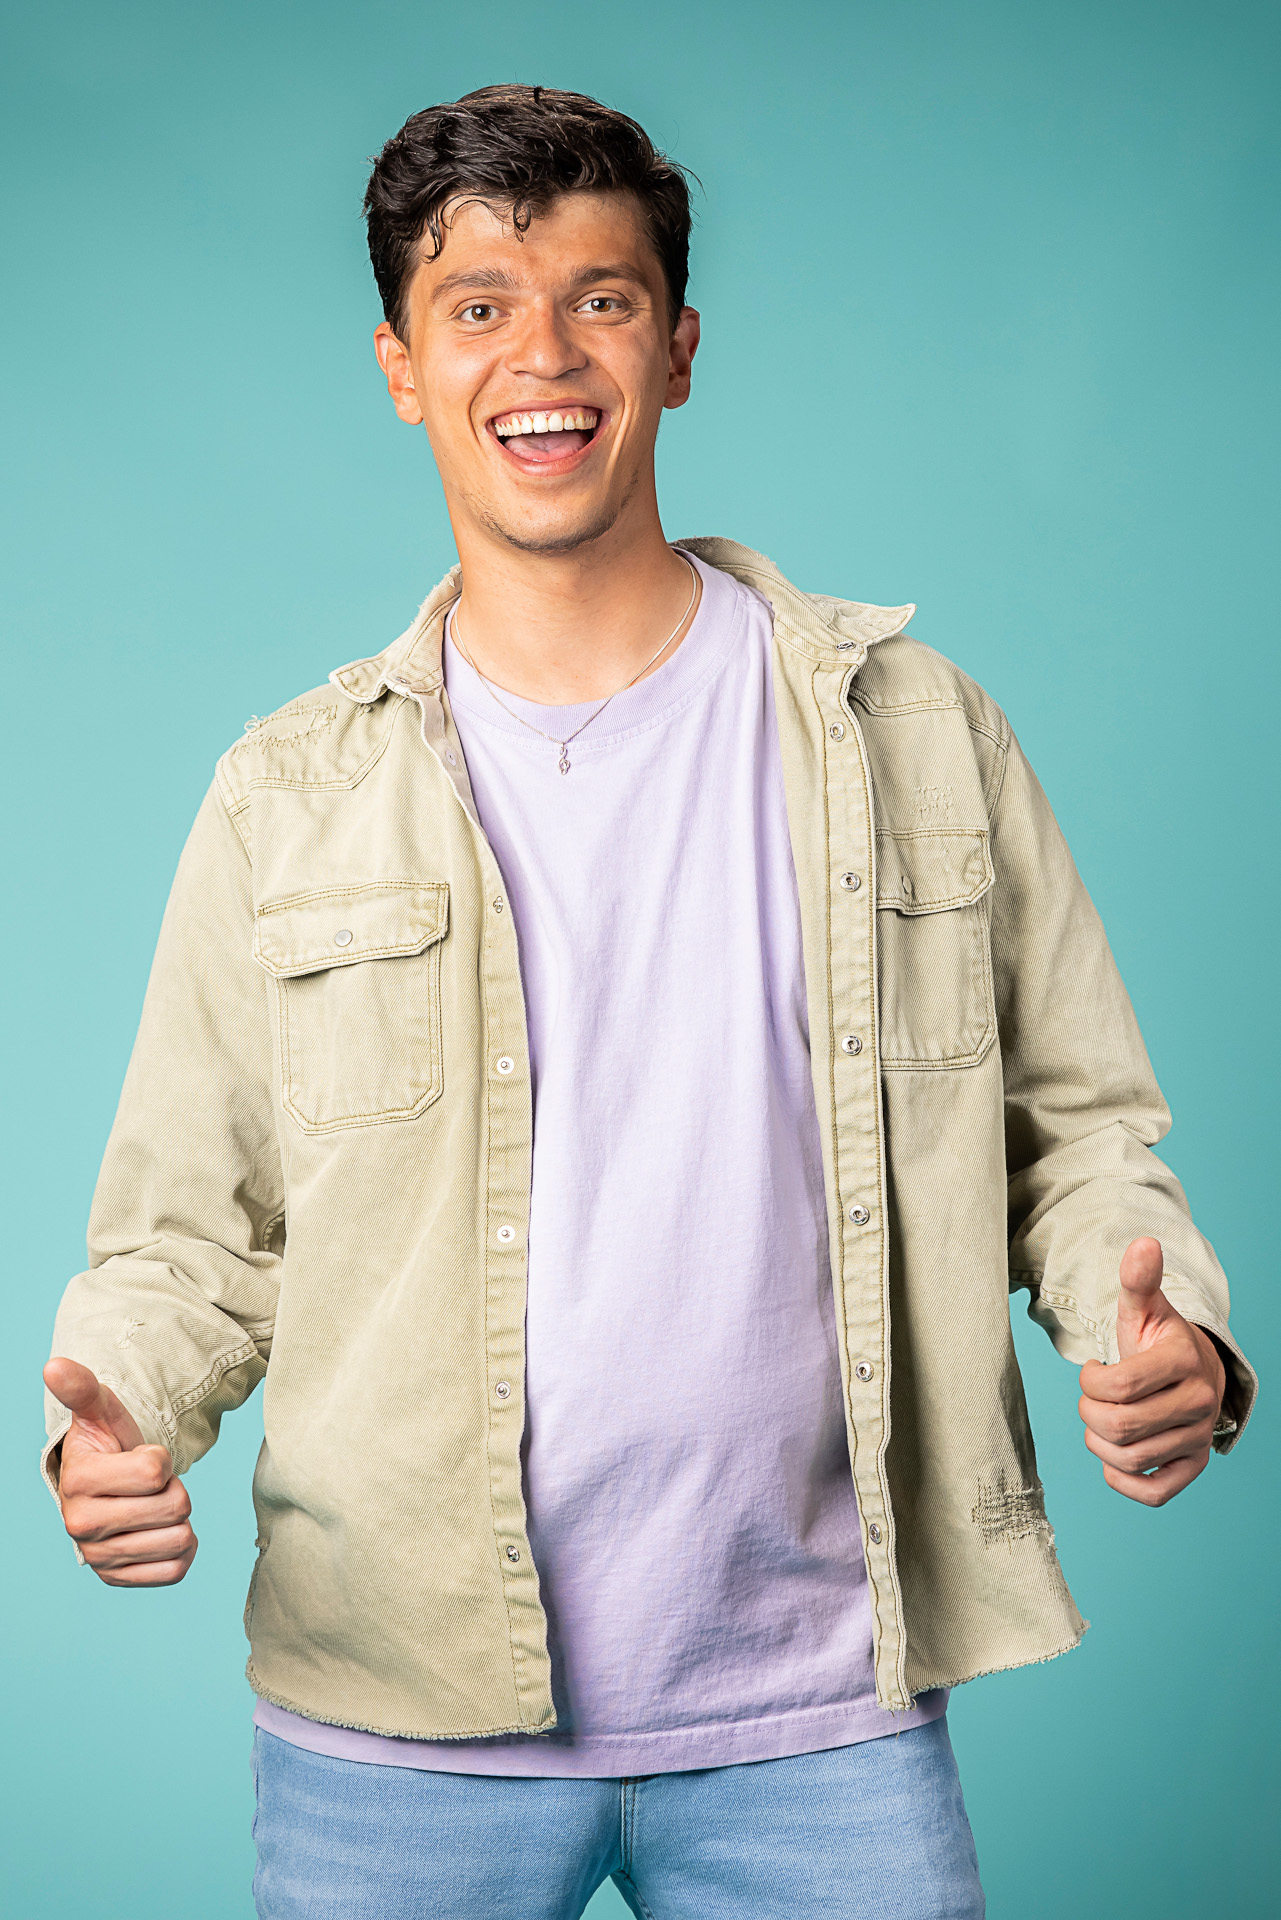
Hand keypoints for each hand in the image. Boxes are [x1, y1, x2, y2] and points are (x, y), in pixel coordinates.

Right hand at [44, 1357, 196, 1584]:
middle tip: (149, 1486)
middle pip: (176, 1506)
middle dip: (173, 1488)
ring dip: (178, 1519)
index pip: (156, 1470)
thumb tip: (55, 1366)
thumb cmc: (106, 1446)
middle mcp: (81, 1526)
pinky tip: (159, 1533)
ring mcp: (100, 1558)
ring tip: (152, 1506)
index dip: (160, 1458)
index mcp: (78, 1481)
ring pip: (180, 1539)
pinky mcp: (119, 1579)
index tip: (139, 1458)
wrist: (101, 1488)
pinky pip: (177, 1570)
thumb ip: (81, 1388)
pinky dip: (181, 1550)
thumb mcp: (99, 1412)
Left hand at [1078, 1237, 1225, 1506]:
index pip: (1118, 1386)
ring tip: (1103, 1421)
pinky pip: (1151, 1494)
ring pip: (1127, 1459)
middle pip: (1120, 1426)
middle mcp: (1199, 1404)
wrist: (1193, 1373)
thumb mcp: (1145, 1309)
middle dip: (1090, 1412)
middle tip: (1093, 1399)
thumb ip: (1139, 1280)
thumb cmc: (1158, 1341)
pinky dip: (1121, 1480)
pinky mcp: (1193, 1468)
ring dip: (1099, 1442)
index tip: (1091, 1369)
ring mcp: (1197, 1440)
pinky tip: (1115, 1453)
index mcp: (1184, 1361)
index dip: (1090, 1381)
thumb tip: (1143, 1244)